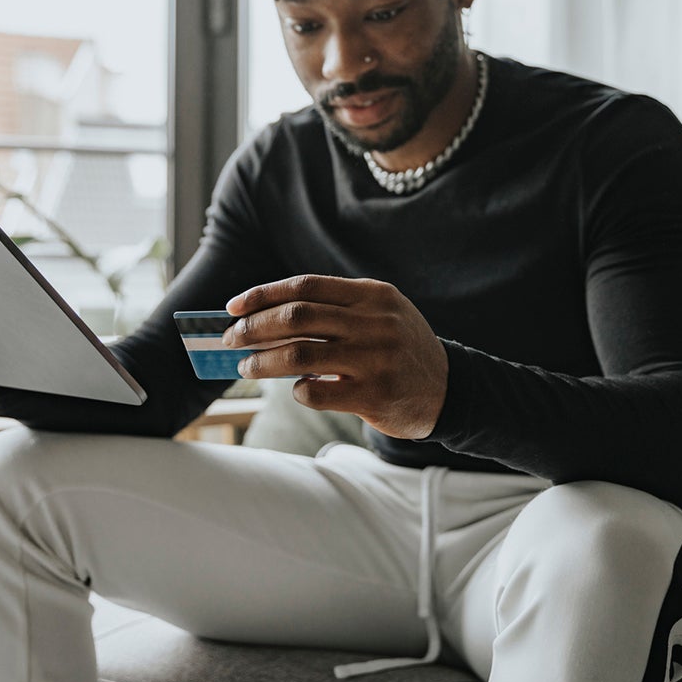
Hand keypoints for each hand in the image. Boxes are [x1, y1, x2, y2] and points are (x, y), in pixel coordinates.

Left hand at [224, 275, 448, 439]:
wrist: (449, 389)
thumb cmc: (399, 348)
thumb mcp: (380, 314)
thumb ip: (335, 310)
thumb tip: (265, 318)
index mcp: (372, 295)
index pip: (306, 286)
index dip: (263, 295)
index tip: (234, 307)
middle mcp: (375, 322)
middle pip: (297, 316)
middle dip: (254, 328)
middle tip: (231, 340)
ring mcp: (376, 359)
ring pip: (299, 354)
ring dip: (263, 361)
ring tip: (248, 367)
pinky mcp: (375, 395)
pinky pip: (317, 392)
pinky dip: (297, 390)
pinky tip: (297, 390)